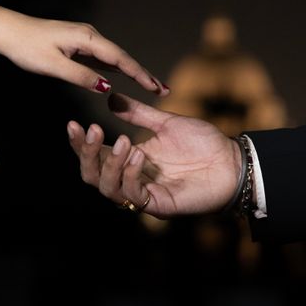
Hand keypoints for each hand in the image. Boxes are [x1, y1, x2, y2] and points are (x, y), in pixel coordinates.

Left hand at [0, 13, 167, 95]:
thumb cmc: (27, 47)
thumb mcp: (53, 66)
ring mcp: (84, 39)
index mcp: (87, 38)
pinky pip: (102, 58)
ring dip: (132, 71)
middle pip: (122, 58)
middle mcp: (90, 36)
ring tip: (151, 86)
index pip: (120, 59)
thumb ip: (81, 76)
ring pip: (114, 58)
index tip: (157, 88)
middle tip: (163, 90)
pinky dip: (116, 68)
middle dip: (143, 74)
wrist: (7, 31)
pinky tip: (124, 77)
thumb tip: (107, 87)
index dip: (140, 74)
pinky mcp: (77, 45)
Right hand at [67, 93, 241, 216]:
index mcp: (131, 160)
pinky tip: (139, 155)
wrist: (231, 160)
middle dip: (86, 154)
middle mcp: (133, 179)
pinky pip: (133, 196)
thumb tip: (111, 98)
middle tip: (92, 130)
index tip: (73, 123)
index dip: (80, 143)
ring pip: (108, 188)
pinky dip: (131, 174)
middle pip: (93, 175)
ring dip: (110, 163)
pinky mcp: (158, 206)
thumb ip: (138, 114)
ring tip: (123, 141)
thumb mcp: (166, 123)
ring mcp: (144, 194)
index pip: (96, 155)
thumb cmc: (203, 143)